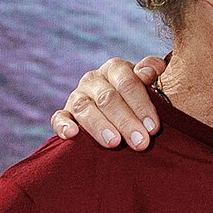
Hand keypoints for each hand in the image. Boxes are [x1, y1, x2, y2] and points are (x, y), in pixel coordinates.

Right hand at [50, 53, 166, 149]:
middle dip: (125, 121)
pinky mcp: (65, 114)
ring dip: (99, 126)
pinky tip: (72, 134)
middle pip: (107, 98)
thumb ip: (153, 72)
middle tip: (141, 142)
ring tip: (114, 143)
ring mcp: (77, 97)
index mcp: (115, 69)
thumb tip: (149, 72)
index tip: (153, 128)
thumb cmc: (140, 98)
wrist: (120, 110)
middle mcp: (94, 80)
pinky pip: (59, 118)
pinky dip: (63, 125)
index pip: (127, 82)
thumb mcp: (151, 83)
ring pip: (84, 108)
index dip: (141, 104)